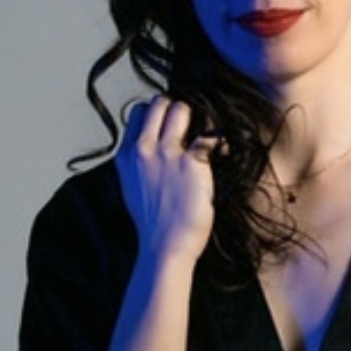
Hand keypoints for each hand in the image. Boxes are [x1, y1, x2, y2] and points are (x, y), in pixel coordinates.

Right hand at [115, 97, 218, 262]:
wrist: (164, 247)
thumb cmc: (153, 223)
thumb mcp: (132, 187)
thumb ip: (138, 163)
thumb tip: (151, 148)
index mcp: (127, 156)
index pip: (139, 112)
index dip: (157, 112)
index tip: (170, 123)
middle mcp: (144, 150)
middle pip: (159, 103)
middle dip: (176, 107)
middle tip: (190, 124)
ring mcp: (167, 154)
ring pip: (181, 108)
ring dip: (197, 116)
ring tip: (205, 134)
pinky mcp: (192, 162)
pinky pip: (211, 134)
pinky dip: (221, 140)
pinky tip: (224, 151)